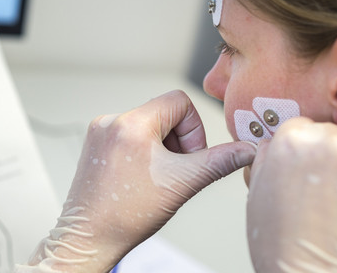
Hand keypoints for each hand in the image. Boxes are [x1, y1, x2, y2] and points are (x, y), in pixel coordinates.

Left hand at [16, 90, 256, 272]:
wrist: (89, 236)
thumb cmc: (128, 214)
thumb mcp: (182, 184)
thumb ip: (219, 162)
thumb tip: (247, 150)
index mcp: (131, 123)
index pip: (179, 100)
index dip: (193, 128)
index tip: (188, 156)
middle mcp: (111, 121)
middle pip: (163, 112)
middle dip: (177, 140)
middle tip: (173, 170)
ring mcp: (100, 131)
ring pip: (147, 124)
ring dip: (160, 146)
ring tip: (155, 176)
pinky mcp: (95, 143)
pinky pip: (129, 134)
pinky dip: (143, 151)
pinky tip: (140, 176)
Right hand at [247, 117, 336, 272]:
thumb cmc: (281, 246)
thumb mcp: (255, 194)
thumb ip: (266, 160)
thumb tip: (273, 146)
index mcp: (293, 142)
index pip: (301, 127)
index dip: (299, 150)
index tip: (301, 167)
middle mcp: (332, 145)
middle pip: (333, 139)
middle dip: (328, 161)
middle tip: (318, 193)